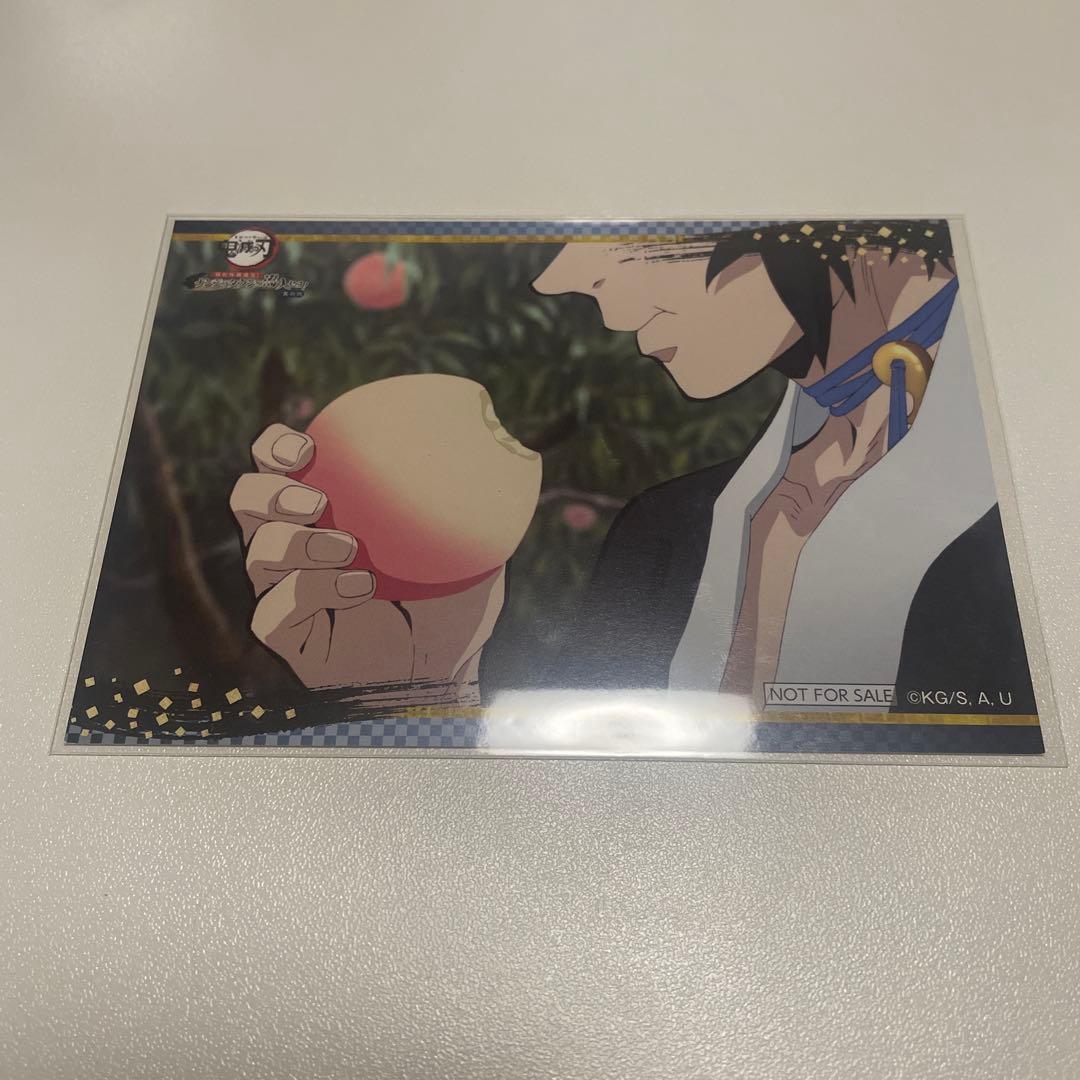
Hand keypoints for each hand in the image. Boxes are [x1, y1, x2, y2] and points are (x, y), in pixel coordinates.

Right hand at [230, 423, 505, 698]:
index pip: (280, 469)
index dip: (277, 447)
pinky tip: (359, 588)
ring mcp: (287, 593)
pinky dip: (312, 592)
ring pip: (258, 553)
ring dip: (297, 542)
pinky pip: (274, 611)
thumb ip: (473, 503)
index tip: (308, 444)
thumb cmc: (453, 608)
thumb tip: (511, 449)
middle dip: (271, 488)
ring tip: (346, 547)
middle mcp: (296, 550)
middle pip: (248, 501)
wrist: (443, 674)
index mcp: (324, 517)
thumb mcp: (472, 548)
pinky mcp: (287, 636)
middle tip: (316, 497)